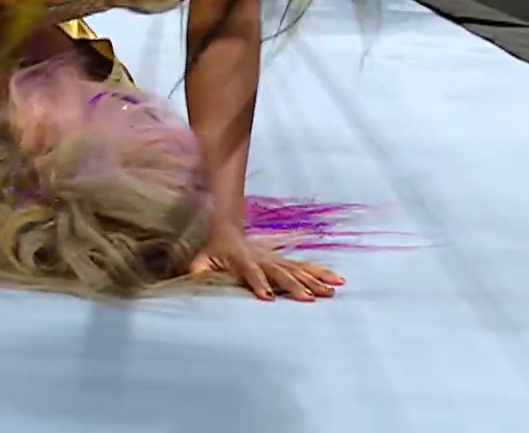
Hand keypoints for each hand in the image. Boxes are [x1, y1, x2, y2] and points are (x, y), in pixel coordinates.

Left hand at [190, 231, 343, 300]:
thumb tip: (191, 282)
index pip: (250, 271)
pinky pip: (305, 266)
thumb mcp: (202, 259)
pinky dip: (321, 273)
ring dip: (314, 279)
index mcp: (241, 259)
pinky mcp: (285, 260)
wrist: (229, 230)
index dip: (258, 283)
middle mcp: (262, 258)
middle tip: (308, 299)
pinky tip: (338, 281)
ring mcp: (276, 258)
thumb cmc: (215, 251)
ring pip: (297, 268)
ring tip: (331, 291)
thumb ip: (199, 271)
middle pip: (280, 272)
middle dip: (294, 285)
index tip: (267, 297)